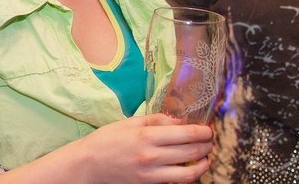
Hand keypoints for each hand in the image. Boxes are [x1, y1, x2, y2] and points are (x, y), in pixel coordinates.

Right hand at [77, 113, 212, 182]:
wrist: (88, 165)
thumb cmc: (107, 140)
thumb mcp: (129, 122)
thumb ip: (156, 120)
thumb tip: (180, 121)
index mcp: (147, 135)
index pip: (186, 134)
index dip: (202, 132)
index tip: (208, 130)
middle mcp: (152, 156)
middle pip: (191, 152)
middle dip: (206, 146)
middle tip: (210, 141)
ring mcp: (151, 174)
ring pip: (189, 173)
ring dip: (203, 164)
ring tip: (206, 158)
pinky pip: (176, 182)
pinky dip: (188, 176)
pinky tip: (190, 168)